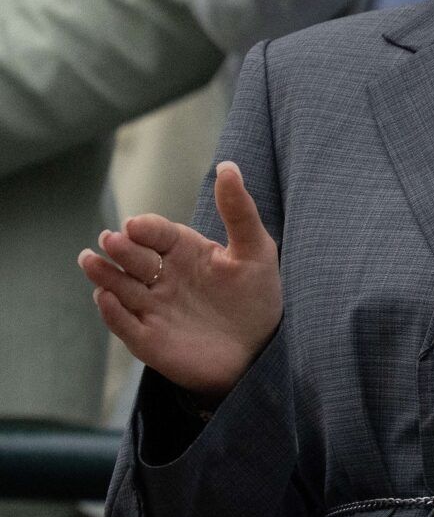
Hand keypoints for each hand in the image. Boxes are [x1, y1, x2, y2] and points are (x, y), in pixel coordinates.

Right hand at [76, 162, 282, 398]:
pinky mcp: (148, 338)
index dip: (145, 228)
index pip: (156, 233)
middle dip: (121, 248)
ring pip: (119, 286)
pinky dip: (113, 311)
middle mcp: (161, 276)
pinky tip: (107, 297)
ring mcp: (152, 307)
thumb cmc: (256, 297)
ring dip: (104, 274)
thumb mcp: (256, 251)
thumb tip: (228, 165)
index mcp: (183, 251)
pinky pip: (123, 323)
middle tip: (112, 240)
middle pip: (133, 257)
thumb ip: (239, 211)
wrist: (261, 350)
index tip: (138, 225)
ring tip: (91, 260)